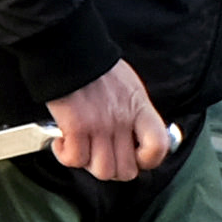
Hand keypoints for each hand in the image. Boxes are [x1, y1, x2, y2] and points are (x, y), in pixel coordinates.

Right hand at [44, 62, 175, 182]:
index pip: (158, 147)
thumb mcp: (130, 87)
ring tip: (81, 148)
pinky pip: (74, 159)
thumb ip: (136, 113)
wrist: (69, 50)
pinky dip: (66, 155)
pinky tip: (63, 142)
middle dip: (113, 169)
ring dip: (88, 164)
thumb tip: (138, 136)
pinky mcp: (75, 127)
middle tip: (101, 156)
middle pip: (126, 170)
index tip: (136, 157)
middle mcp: (122, 120)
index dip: (148, 161)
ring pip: (102, 171)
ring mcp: (99, 126)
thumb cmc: (97, 68)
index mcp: (139, 108)